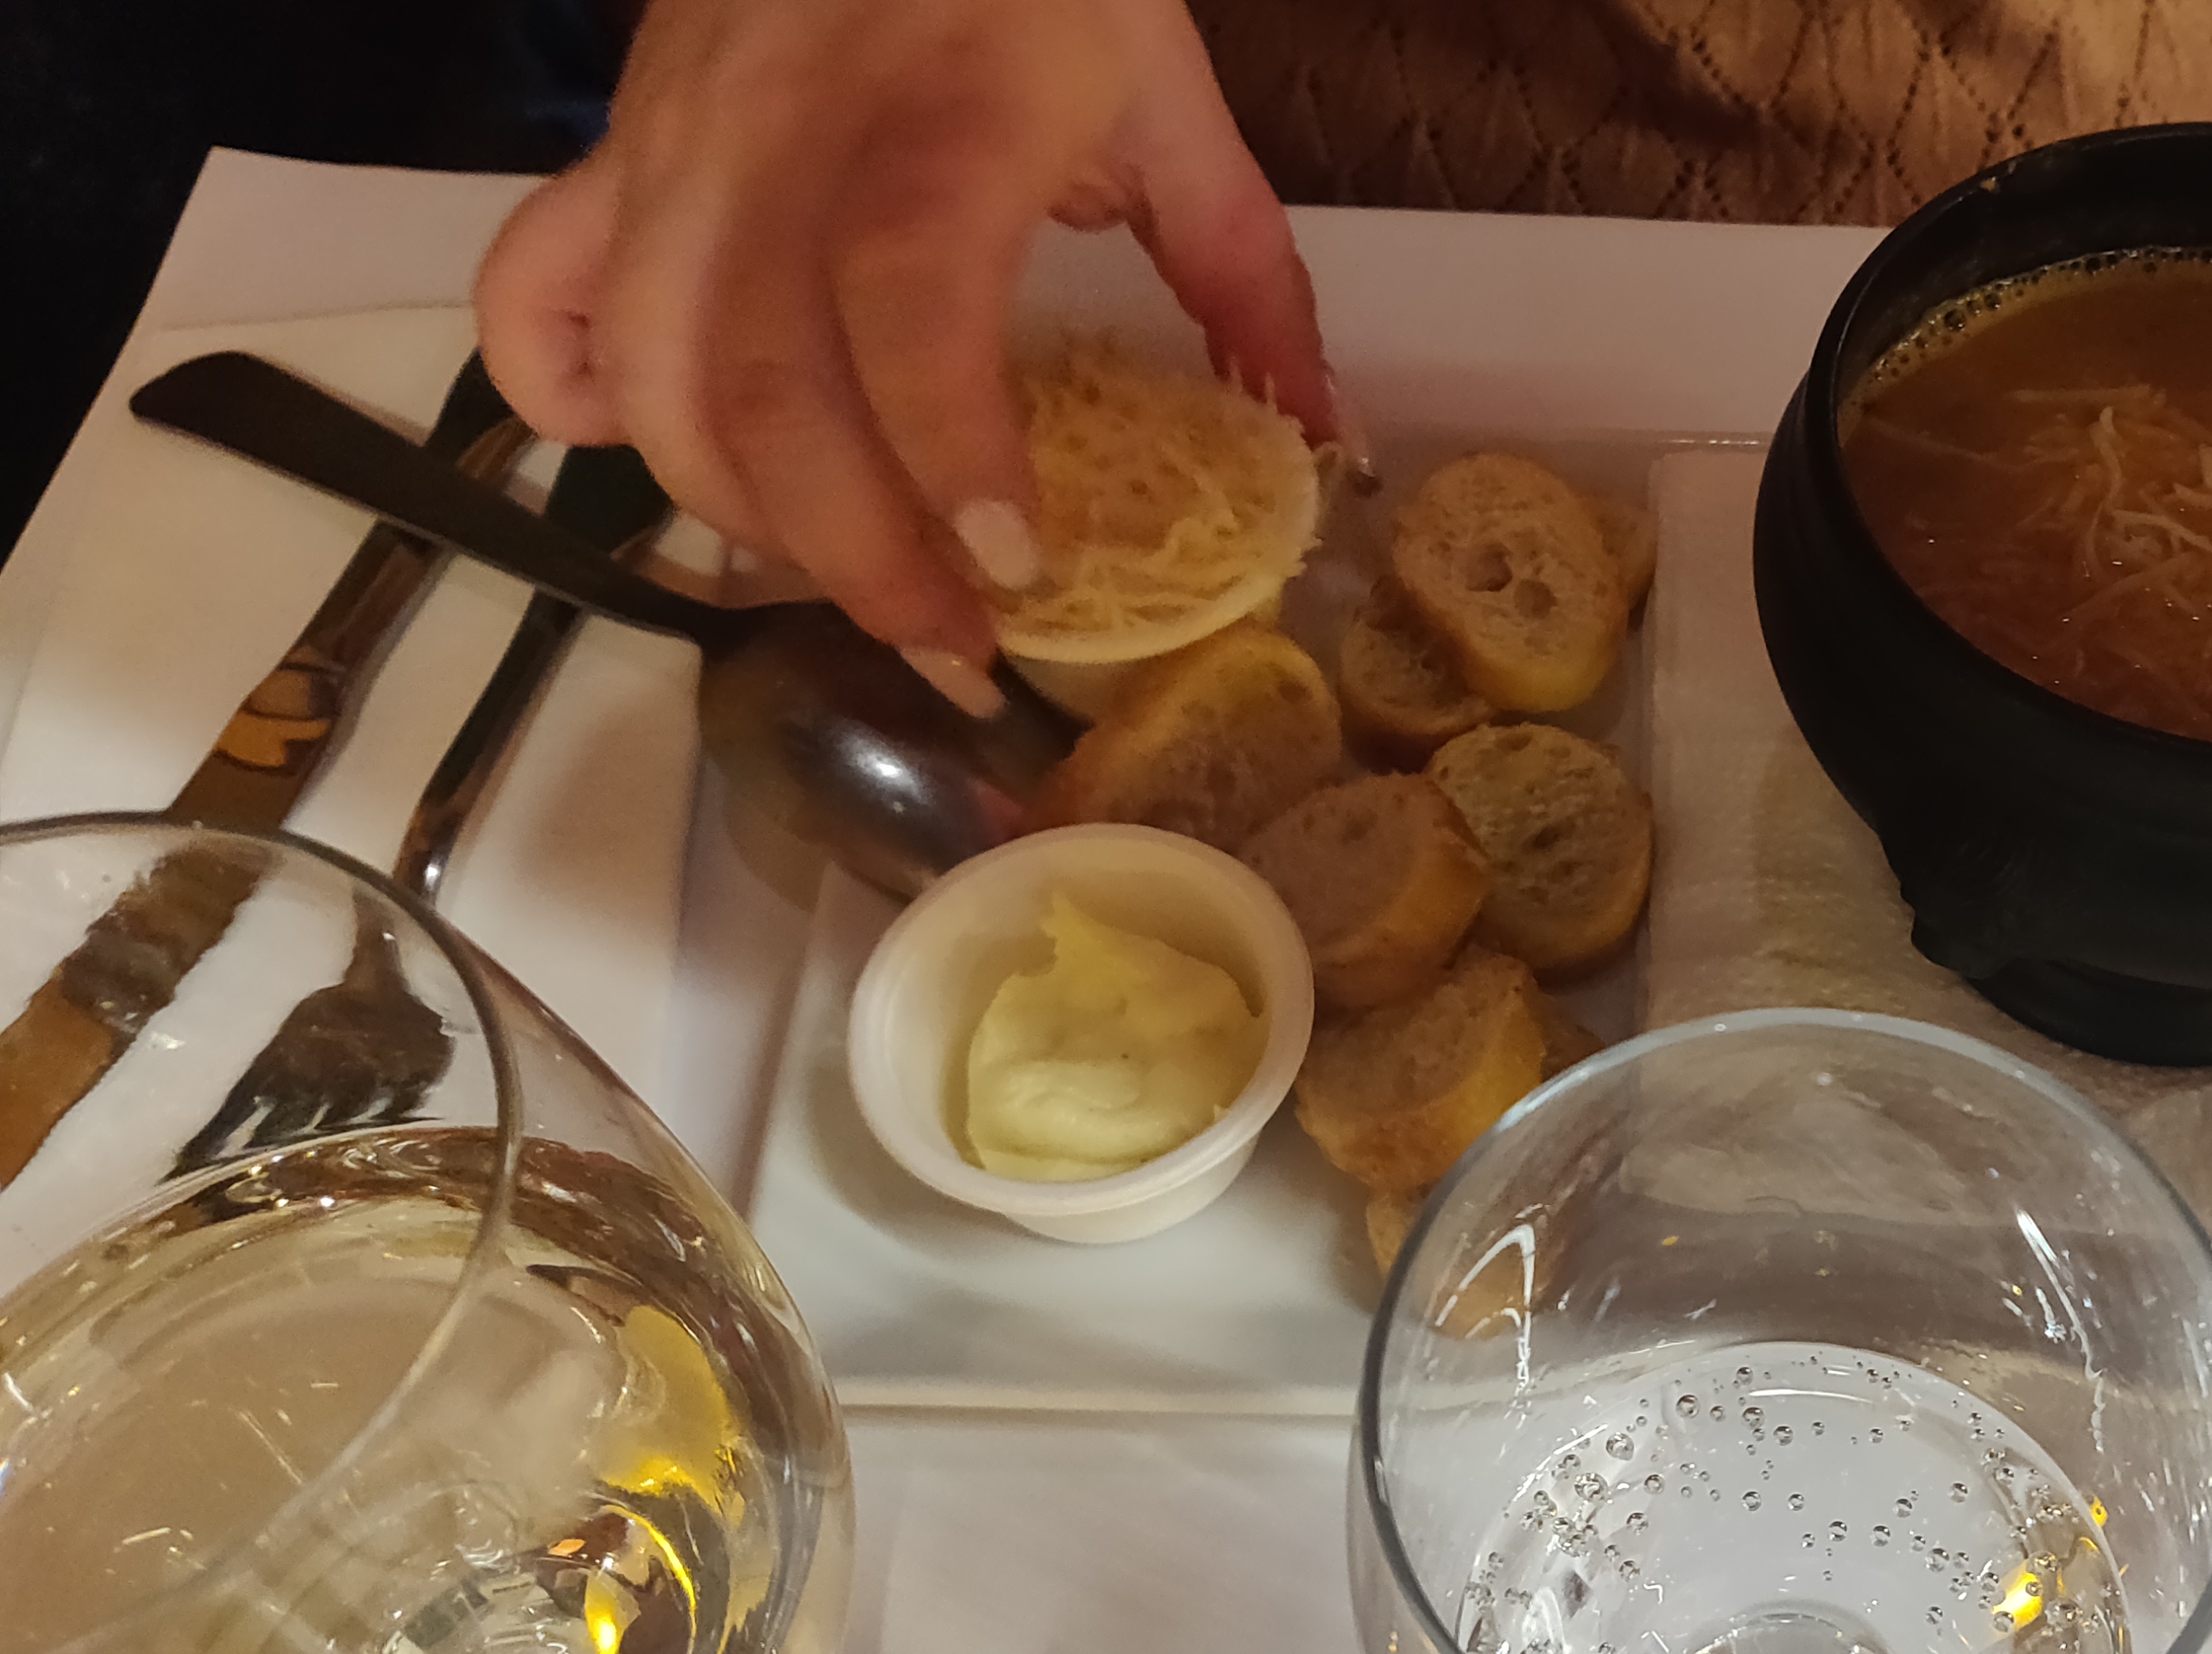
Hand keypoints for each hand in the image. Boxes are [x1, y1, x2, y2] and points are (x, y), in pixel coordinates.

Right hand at [473, 0, 1338, 696]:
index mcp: (941, 118)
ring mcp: (675, 149)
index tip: (1013, 568)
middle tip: (953, 644)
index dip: (943, 451)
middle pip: (761, 382)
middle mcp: (781, 142)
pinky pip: (538, 290)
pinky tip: (658, 460)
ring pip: (653, 374)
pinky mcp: (611, 152)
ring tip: (849, 583)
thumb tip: (1321, 442)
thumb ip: (1245, 278)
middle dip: (851, 551)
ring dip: (741, 515)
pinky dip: (569, 398)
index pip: (904, 299)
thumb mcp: (1170, 97)